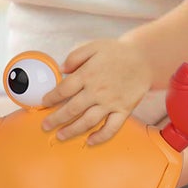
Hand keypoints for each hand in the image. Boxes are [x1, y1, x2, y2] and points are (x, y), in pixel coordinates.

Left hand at [39, 39, 153, 145]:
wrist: (144, 59)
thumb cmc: (117, 52)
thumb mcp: (93, 46)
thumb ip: (74, 57)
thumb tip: (61, 69)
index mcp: (87, 74)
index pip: (63, 90)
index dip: (51, 98)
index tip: (44, 103)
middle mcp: (97, 91)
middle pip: (72, 109)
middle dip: (56, 119)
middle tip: (45, 126)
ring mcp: (111, 103)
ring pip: (88, 121)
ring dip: (72, 131)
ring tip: (60, 136)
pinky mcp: (124, 110)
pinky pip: (111, 128)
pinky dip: (100, 137)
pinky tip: (90, 141)